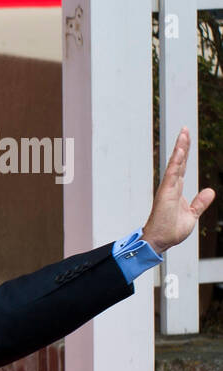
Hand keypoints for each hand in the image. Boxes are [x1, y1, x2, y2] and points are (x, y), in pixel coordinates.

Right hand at [142, 127, 214, 254]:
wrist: (160, 241)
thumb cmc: (170, 230)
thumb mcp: (192, 215)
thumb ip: (200, 202)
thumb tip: (209, 191)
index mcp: (177, 190)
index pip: (182, 167)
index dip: (185, 154)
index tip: (186, 140)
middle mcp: (171, 186)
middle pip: (179, 161)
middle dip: (182, 145)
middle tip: (185, 129)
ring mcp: (168, 188)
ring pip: (176, 164)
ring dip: (180, 148)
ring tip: (183, 133)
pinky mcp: (166, 192)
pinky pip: (172, 173)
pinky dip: (176, 161)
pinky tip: (180, 150)